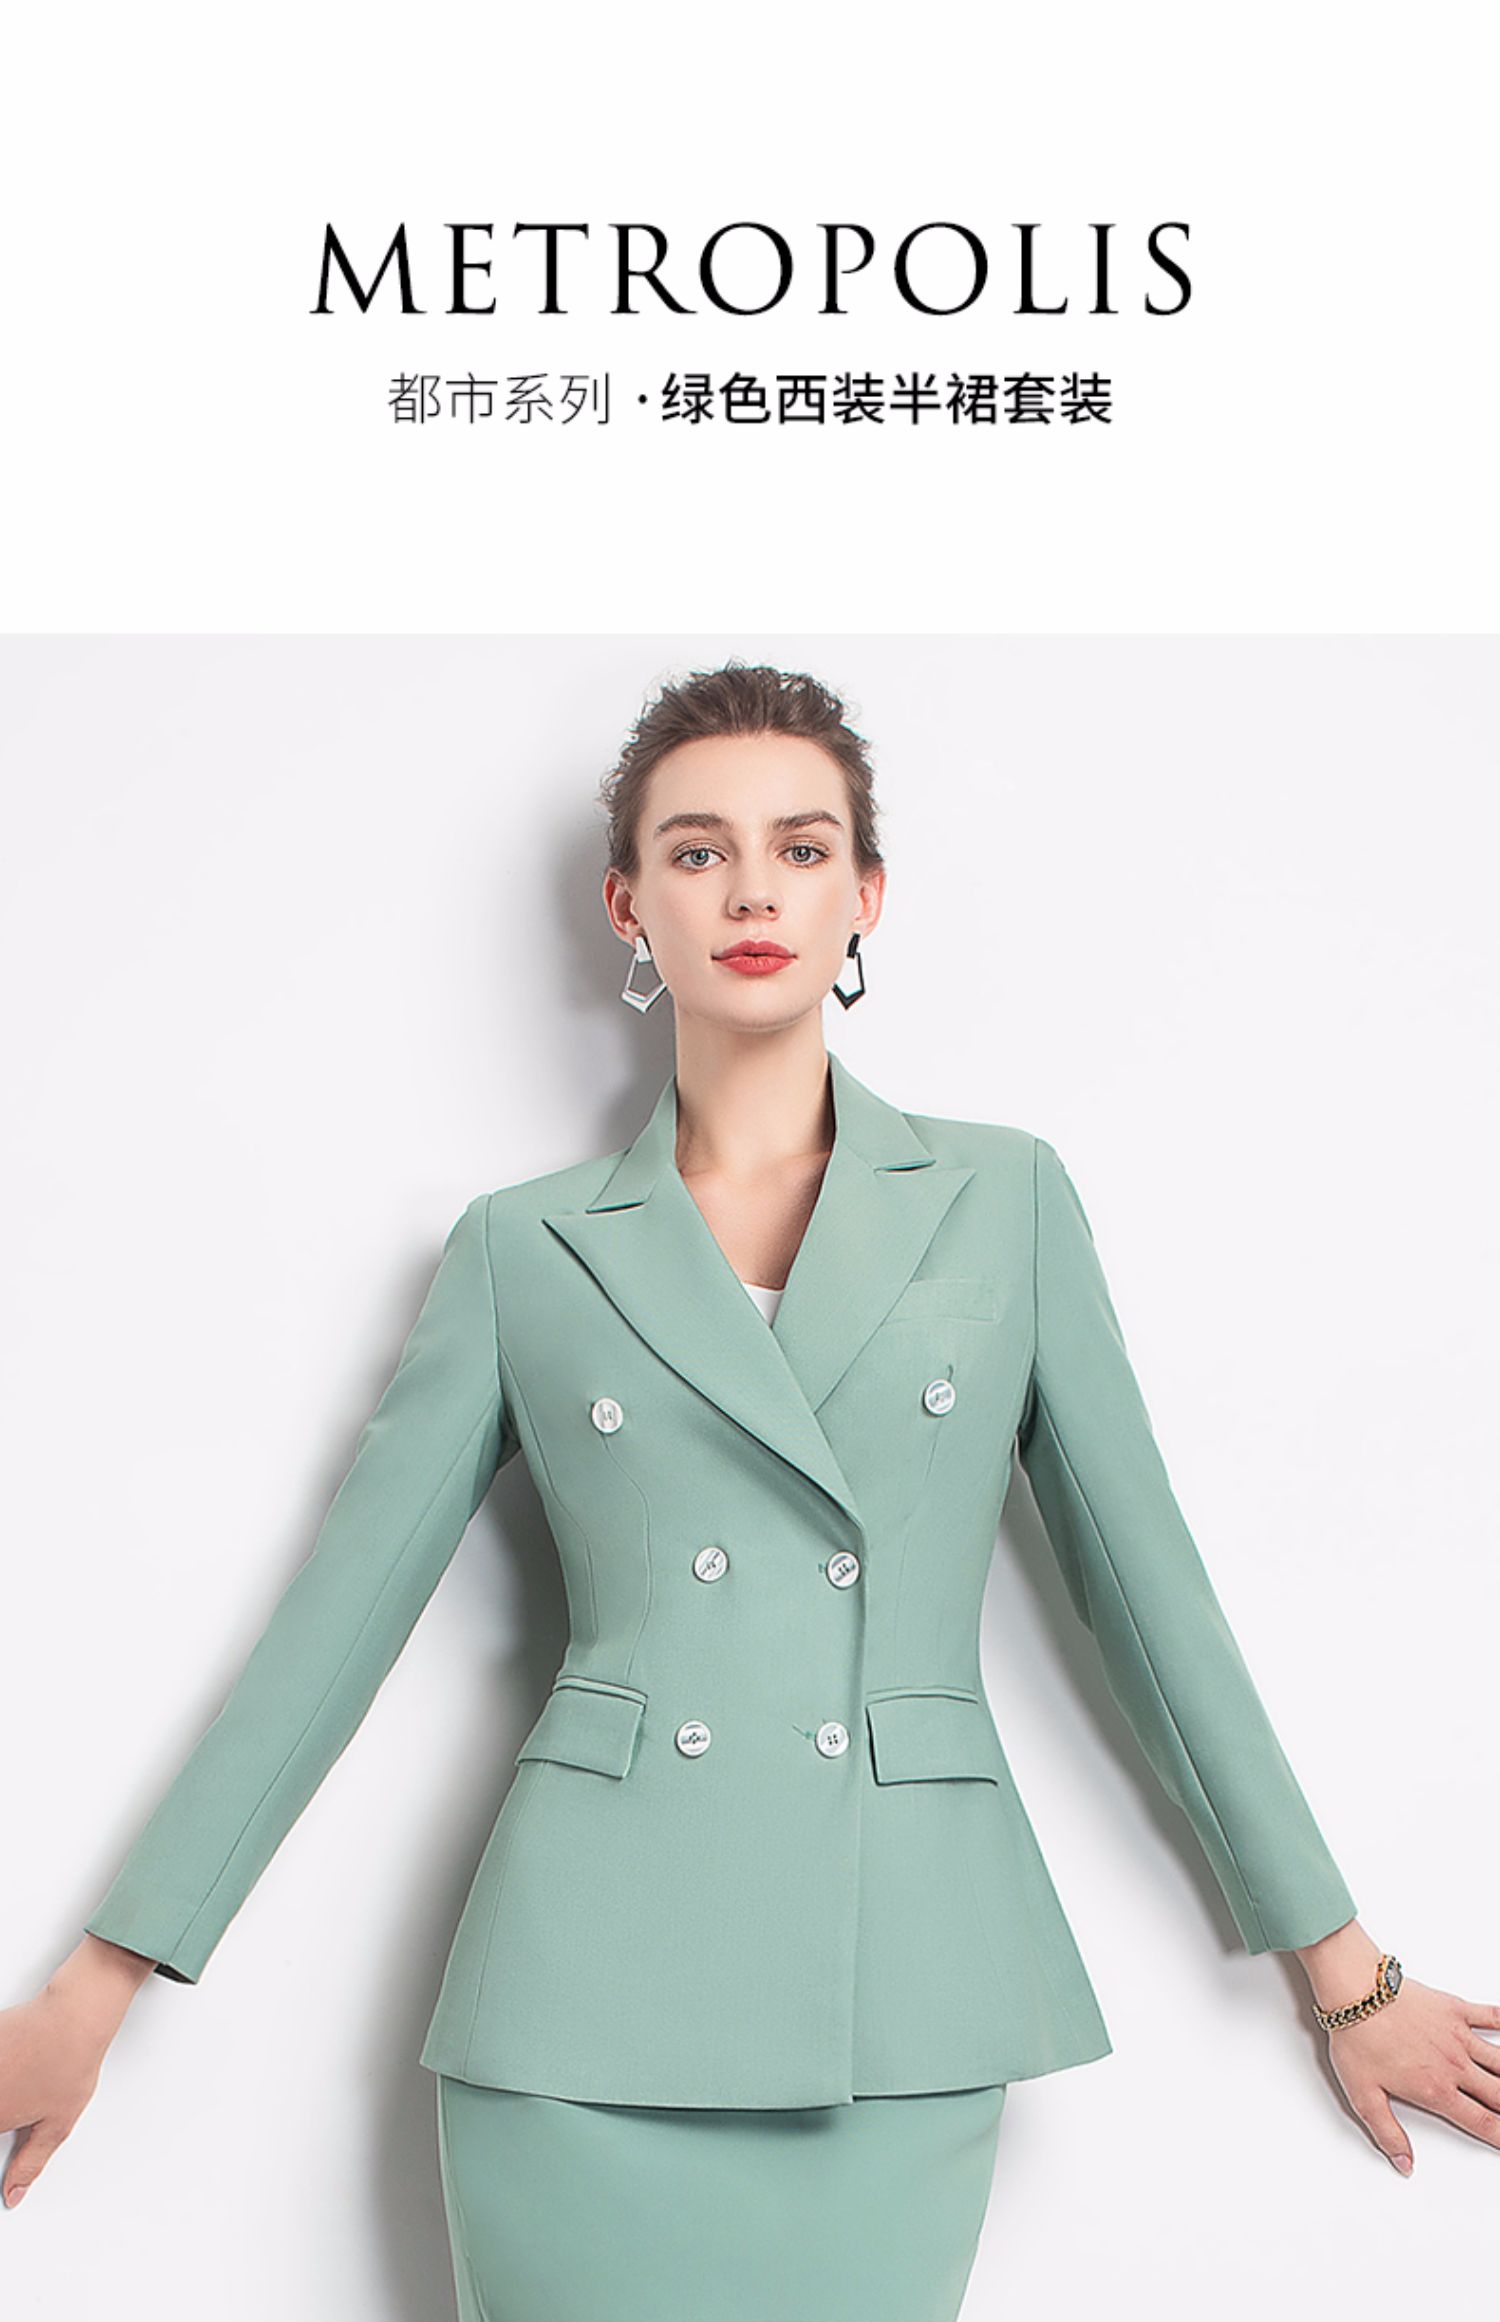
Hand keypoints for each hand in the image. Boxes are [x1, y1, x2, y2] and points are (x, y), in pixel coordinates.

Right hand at [1, 1937, 155, 2208]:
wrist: (76, 2012)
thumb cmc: (70, 2062)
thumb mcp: (57, 2125)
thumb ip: (29, 2164)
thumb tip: (13, 2193)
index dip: (2, 2140)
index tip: (10, 2131)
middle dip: (4, 2115)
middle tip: (19, 2108)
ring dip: (4, 2089)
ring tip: (21, 2084)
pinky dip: (1, 2069)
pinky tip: (12, 2065)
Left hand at [1324, 1975, 1499, 2171]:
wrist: (1356, 1990)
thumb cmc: (1358, 2037)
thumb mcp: (1364, 2097)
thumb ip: (1387, 2133)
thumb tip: (1403, 2162)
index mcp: (1436, 2090)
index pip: (1481, 2122)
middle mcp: (1454, 2065)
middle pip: (1499, 2094)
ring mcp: (1457, 2036)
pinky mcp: (1453, 2009)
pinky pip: (1489, 2016)